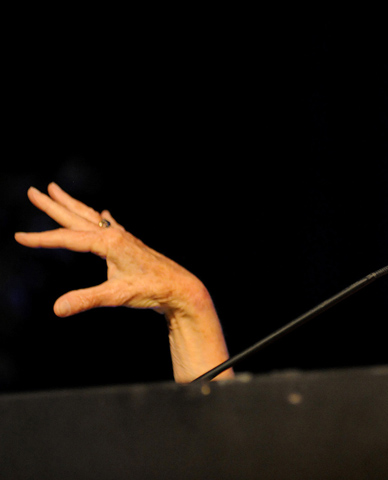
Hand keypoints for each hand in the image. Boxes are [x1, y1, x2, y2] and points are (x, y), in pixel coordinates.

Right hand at [15, 183, 232, 381]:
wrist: (181, 288)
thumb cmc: (152, 289)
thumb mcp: (117, 296)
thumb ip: (86, 299)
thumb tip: (57, 308)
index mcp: (108, 242)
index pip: (67, 238)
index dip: (41, 239)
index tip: (18, 237)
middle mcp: (115, 235)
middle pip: (77, 217)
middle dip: (54, 204)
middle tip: (33, 191)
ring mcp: (124, 238)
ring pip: (92, 217)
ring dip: (73, 204)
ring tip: (56, 190)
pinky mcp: (131, 245)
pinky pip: (110, 225)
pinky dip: (100, 217)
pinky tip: (104, 213)